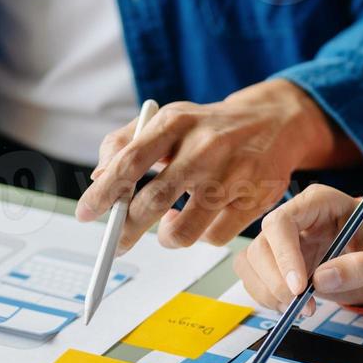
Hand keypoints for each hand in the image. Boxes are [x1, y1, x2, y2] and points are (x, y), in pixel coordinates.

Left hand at [75, 80, 352, 249]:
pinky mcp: (255, 199)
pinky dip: (199, 236)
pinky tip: (199, 222)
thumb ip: (126, 143)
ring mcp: (233, 175)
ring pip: (183, 231)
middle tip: (117, 242)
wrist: (275, 122)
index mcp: (177, 122)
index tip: (86, 214)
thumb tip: (99, 178)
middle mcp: (205, 147)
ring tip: (166, 229)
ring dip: (167, 238)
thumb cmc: (209, 128)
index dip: (103, 193)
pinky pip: (214, 238)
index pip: (130, 161)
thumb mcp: (169, 120)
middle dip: (126, 229)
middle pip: (153, 201)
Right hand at [235, 184, 362, 311]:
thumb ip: (359, 267)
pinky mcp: (281, 264)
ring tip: (300, 310)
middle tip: (300, 307)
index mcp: (319, 202)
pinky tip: (291, 308)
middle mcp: (296, 218)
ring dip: (268, 292)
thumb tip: (321, 280)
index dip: (284, 255)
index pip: (283, 222)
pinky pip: (257, 279)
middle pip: (261, 245)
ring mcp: (285, 242)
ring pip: (252, 263)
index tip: (299, 288)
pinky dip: (267, 298)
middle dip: (275, 281)